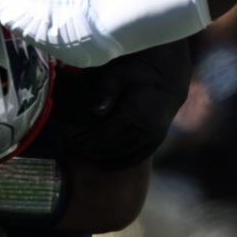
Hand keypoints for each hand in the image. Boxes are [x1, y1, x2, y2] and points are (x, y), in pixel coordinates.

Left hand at [53, 37, 192, 169]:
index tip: (69, 139)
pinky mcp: (154, 144)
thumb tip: (95, 112)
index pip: (103, 134)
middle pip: (110, 146)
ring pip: (120, 154)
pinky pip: (133, 159)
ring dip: (99, 155)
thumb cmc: (137, 74)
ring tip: (81, 150)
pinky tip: (100, 161)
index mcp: (135, 114)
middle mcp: (145, 130)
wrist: (167, 82)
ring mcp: (152, 139)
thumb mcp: (118, 75)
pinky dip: (116, 163)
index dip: (85, 139)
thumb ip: (105, 91)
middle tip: (70, 144)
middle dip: (88, 147)